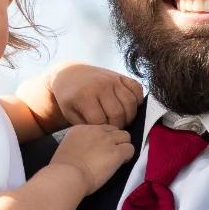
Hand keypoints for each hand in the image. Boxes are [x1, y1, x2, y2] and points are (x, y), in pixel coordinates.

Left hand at [20, 62, 144, 131]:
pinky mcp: (121, 75)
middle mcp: (101, 85)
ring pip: (130, 102)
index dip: (103, 131)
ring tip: (123, 121)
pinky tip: (130, 108)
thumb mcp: (70, 113)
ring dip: (130, 116)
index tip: (102, 133)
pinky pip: (137, 89)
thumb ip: (86, 126)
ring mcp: (113, 79)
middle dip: (118, 126)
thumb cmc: (71, 98)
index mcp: (85, 96)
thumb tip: (105, 135)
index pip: (100, 121)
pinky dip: (138, 100)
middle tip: (115, 130)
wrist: (71, 74)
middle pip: (118, 113)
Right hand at [49, 124, 133, 194]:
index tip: (99, 150)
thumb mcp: (67, 149)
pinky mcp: (117, 152)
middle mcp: (95, 130)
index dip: (102, 139)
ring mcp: (107, 140)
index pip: (100, 128)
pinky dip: (128, 156)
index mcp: (80, 129)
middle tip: (111, 153)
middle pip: (114, 130)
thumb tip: (83, 152)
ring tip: (118, 158)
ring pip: (125, 136)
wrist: (67, 175)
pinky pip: (130, 149)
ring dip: (123, 146)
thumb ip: (77, 146)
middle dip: (115, 140)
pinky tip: (121, 164)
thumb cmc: (62, 169)